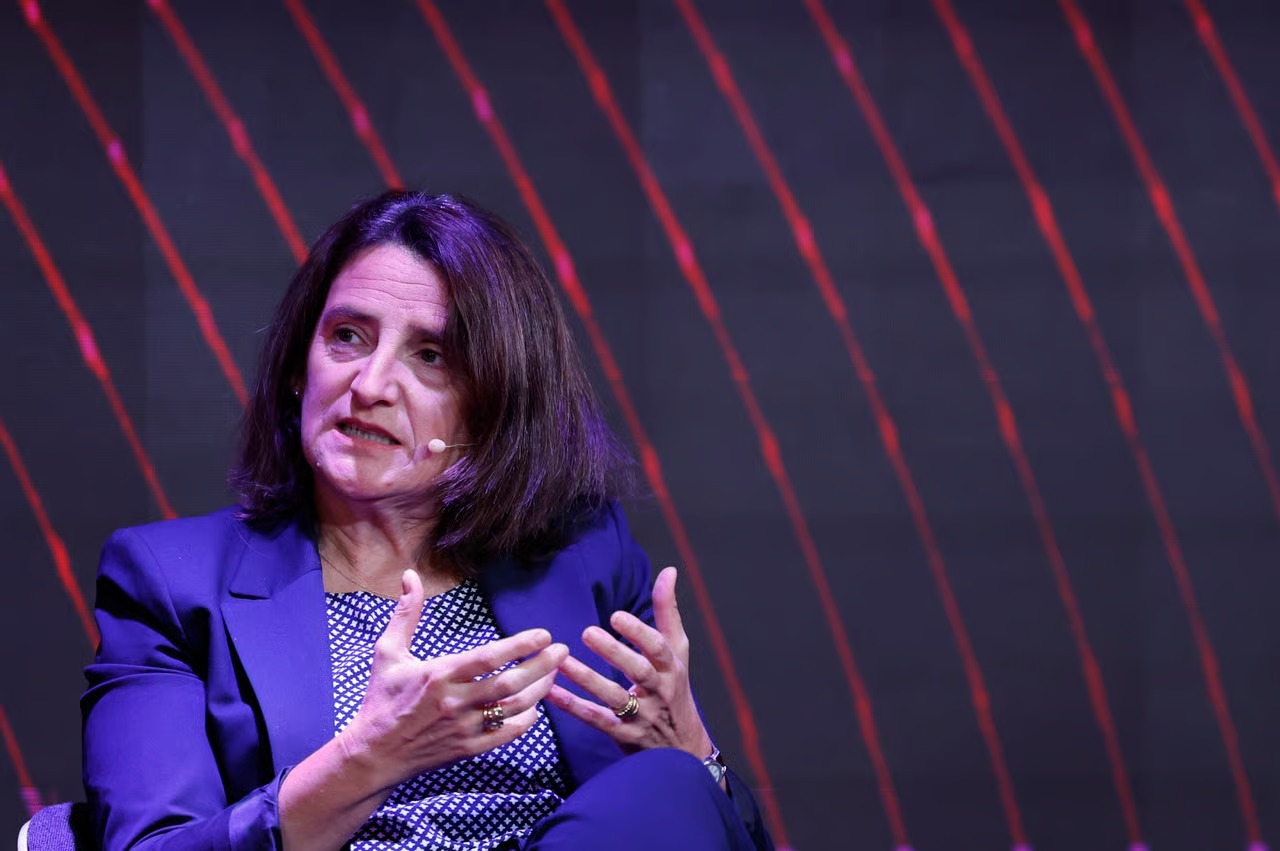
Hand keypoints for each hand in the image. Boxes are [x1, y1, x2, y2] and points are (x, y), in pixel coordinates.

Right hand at [339, 570, 567, 788]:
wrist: (372, 754)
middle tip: (562, 650)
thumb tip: (411, 575)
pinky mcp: (467, 750)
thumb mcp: (387, 653)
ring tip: (554, 672)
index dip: (520, 645)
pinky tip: (535, 707)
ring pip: (513, 709)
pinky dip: (525, 721)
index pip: (488, 658)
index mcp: (438, 675)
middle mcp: (454, 702)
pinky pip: (506, 735)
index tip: (543, 634)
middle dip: (542, 666)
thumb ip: (406, 614)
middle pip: (509, 684)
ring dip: (540, 690)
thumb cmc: (381, 699)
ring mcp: (463, 728)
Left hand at [546, 567, 713, 758]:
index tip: (616, 616)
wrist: (683, 749)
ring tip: (563, 662)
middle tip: (588, 633)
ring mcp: (641, 717)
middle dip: (614, 653)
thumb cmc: (676, 689)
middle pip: (637, 672)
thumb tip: (668, 571)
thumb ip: (668, 611)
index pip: (658, 649)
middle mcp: (658, 692)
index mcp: (671, 668)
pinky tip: (551, 693)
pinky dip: (573, 707)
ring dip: (587, 680)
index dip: (639, 632)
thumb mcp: (678, 651)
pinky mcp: (623, 736)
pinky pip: (596, 720)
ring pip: (613, 698)